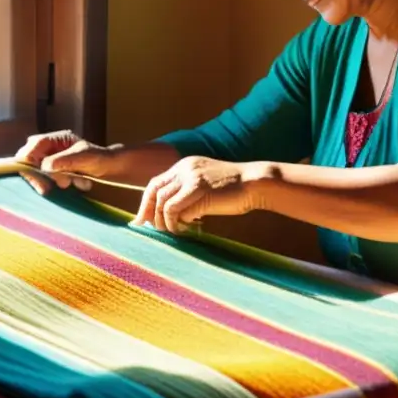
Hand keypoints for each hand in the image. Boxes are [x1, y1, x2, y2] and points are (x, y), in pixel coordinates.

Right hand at [14, 130, 120, 194]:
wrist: (112, 169)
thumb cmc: (100, 158)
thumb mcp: (84, 157)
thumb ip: (65, 160)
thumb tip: (44, 166)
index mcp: (56, 139)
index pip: (33, 147)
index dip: (29, 161)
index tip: (35, 177)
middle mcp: (50, 149)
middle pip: (30, 161)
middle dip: (40, 176)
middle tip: (47, 189)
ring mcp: (52, 162)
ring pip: (38, 174)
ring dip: (54, 181)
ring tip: (73, 182)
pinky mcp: (56, 174)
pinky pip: (48, 182)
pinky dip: (59, 186)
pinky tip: (77, 184)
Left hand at [133, 157, 269, 233]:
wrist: (255, 182)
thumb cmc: (234, 189)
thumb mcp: (206, 185)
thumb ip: (188, 194)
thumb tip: (171, 215)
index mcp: (185, 165)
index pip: (155, 183)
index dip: (146, 203)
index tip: (142, 220)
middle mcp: (184, 168)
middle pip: (154, 192)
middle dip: (148, 213)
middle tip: (149, 229)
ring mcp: (191, 178)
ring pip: (163, 202)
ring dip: (164, 221)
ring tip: (174, 231)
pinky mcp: (199, 189)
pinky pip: (175, 209)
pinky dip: (176, 222)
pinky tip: (185, 228)